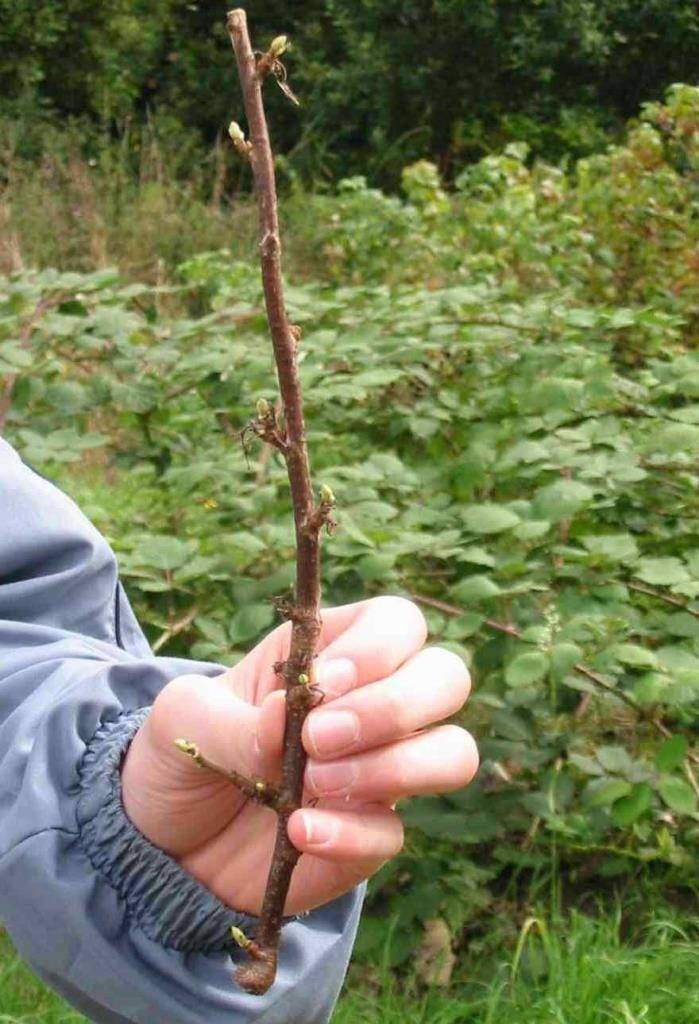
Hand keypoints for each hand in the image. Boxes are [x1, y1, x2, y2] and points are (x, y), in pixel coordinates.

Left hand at [121, 596, 477, 916]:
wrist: (164, 846)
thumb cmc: (180, 756)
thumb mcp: (182, 718)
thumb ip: (233, 717)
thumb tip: (285, 717)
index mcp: (331, 652)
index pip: (399, 623)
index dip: (379, 648)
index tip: (326, 682)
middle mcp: (371, 704)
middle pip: (448, 677)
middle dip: (394, 706)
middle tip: (320, 739)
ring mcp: (380, 770)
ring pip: (453, 752)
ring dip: (393, 766)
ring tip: (313, 784)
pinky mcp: (371, 835)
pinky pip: (396, 832)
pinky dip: (350, 832)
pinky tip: (298, 832)